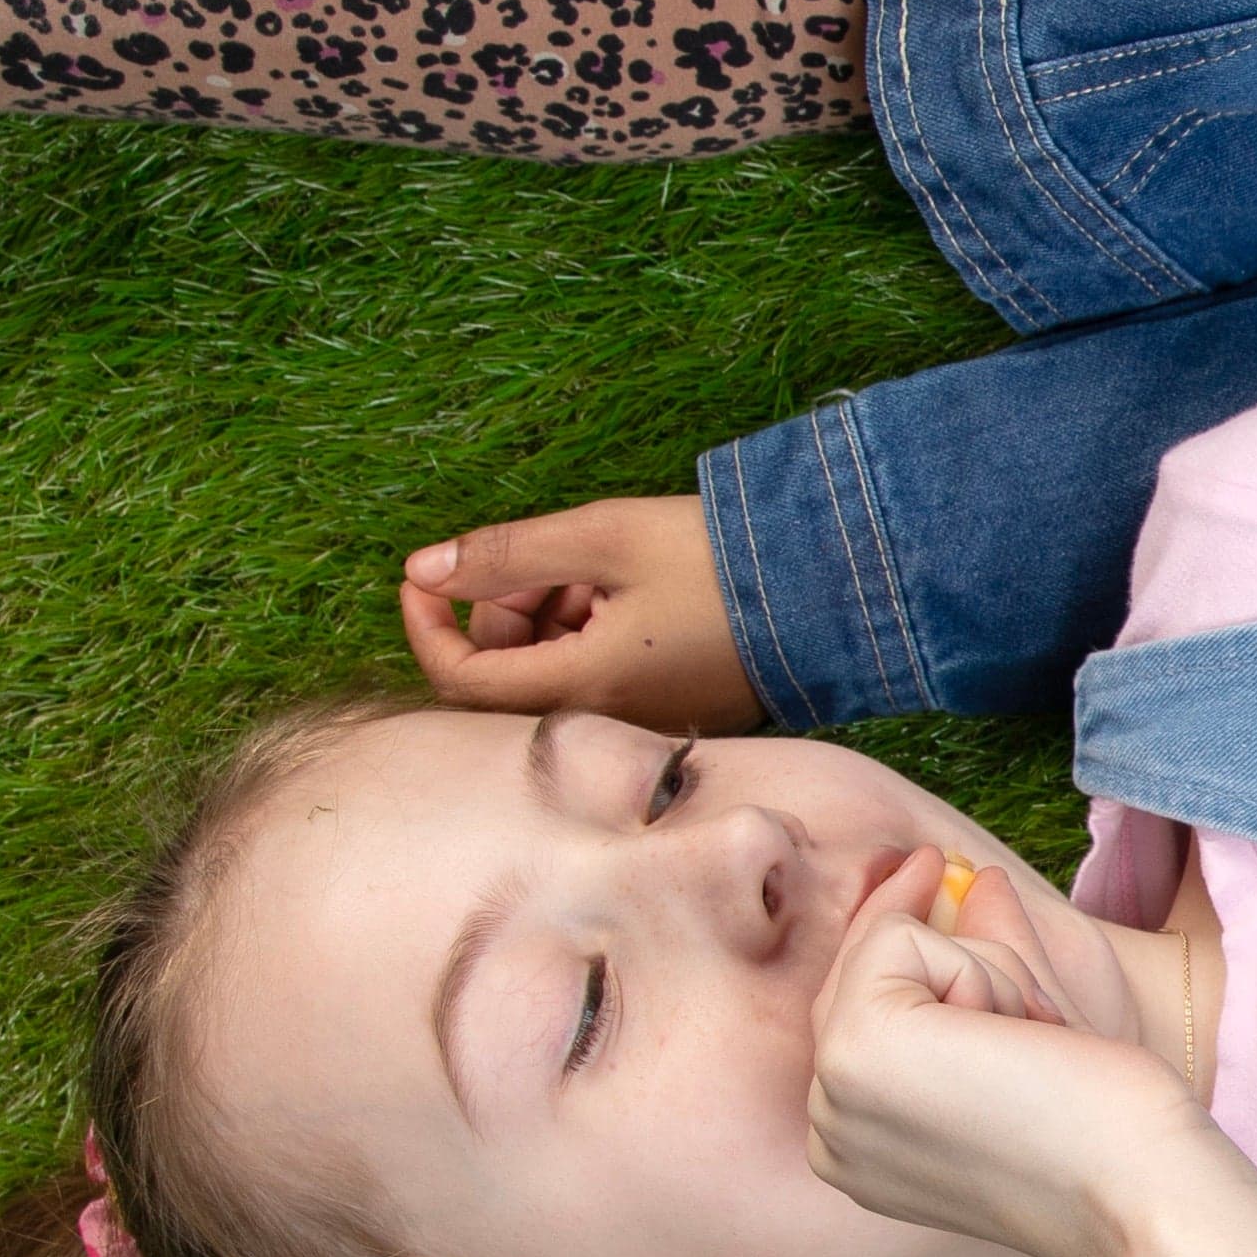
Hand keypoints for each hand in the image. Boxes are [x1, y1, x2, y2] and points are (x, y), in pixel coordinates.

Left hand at [399, 495, 763, 729]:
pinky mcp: (669, 709)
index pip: (459, 677)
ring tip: (605, 568)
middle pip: (506, 673)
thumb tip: (421, 567)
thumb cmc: (720, 560)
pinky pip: (596, 676)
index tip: (425, 574)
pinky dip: (589, 632)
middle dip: (505, 608)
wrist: (835, 586)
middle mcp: (606, 719)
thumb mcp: (603, 537)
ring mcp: (640, 718)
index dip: (425, 624)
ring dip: (551, 615)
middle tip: (554, 557)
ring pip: (551, 671)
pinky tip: (632, 592)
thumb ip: (505, 552)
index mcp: (582, 686)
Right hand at [806, 856, 1211, 1256]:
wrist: (1138, 1187)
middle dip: (967, 968)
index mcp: (856, 1147)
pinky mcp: (855, 1049)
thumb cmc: (1106, 1127)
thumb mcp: (1030, 1034)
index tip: (926, 861)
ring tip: (1035, 1050)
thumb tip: (980, 881)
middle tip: (1040, 1027)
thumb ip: (991, 957)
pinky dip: (985, 972)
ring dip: (989, 977)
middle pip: (861, 973)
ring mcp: (830, 1094)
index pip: (852, 1009)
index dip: (889, 936)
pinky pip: (906, 940)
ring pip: (888, 949)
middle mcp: (827, 1130)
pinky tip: (1020, 1039)